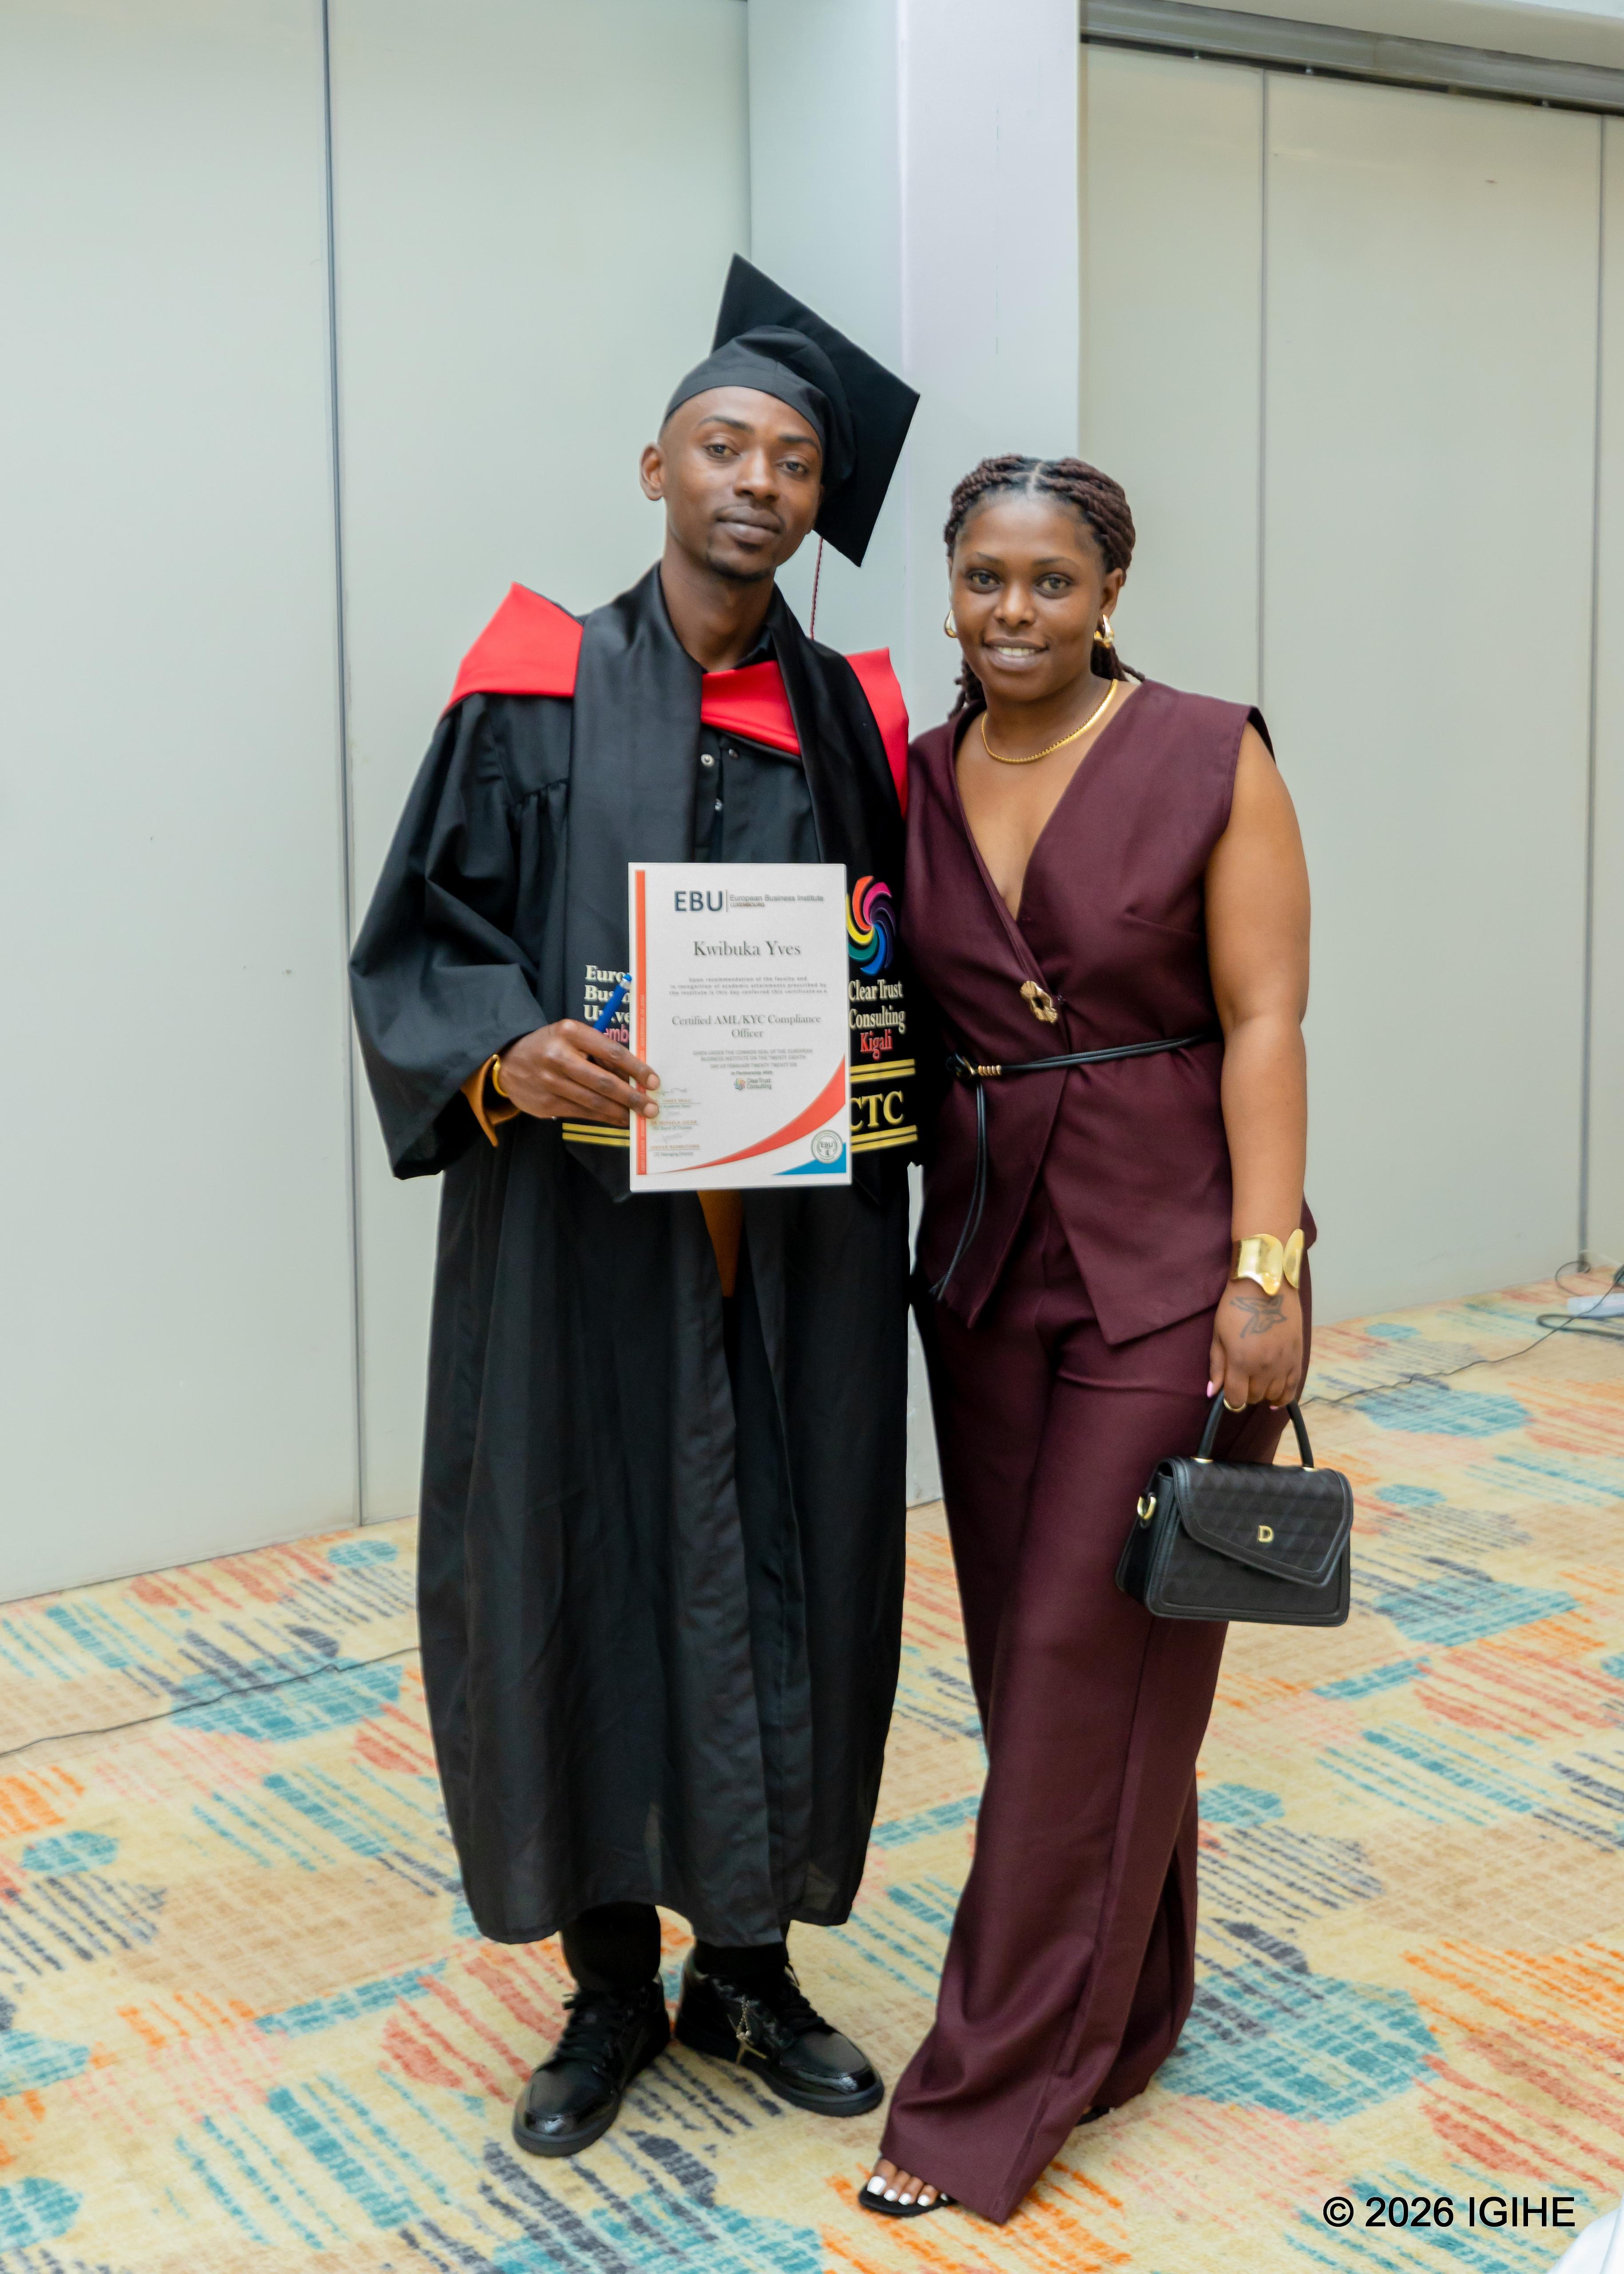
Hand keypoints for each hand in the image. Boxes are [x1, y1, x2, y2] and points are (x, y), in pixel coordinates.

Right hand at [495, 1022, 658, 1127]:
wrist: (508, 1062)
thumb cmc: (550, 1046)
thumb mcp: (572, 1037)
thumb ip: (599, 1052)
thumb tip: (634, 1077)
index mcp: (569, 1032)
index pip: (611, 1052)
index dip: (636, 1068)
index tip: (654, 1081)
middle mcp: (558, 1056)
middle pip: (604, 1081)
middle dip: (632, 1097)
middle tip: (652, 1108)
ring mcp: (550, 1082)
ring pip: (594, 1101)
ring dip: (620, 1112)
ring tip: (639, 1118)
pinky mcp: (546, 1103)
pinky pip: (582, 1113)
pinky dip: (603, 1118)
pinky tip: (618, 1119)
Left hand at [1208, 1279, 1302, 1411]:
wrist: (1267, 1286)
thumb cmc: (1236, 1307)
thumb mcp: (1219, 1335)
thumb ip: (1217, 1366)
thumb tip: (1212, 1392)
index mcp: (1241, 1362)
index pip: (1236, 1398)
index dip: (1230, 1400)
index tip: (1228, 1393)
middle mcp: (1264, 1367)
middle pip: (1254, 1397)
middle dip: (1245, 1393)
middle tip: (1241, 1382)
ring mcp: (1283, 1363)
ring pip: (1273, 1395)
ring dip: (1262, 1393)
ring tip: (1256, 1383)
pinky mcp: (1297, 1357)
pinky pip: (1293, 1387)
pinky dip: (1283, 1397)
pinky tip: (1274, 1401)